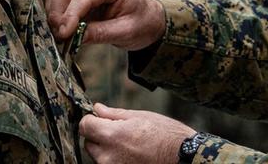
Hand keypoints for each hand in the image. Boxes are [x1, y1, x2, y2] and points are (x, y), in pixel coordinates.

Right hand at [46, 0, 165, 50]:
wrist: (148, 18)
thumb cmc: (142, 22)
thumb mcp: (126, 32)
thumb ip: (100, 33)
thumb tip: (72, 37)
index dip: (70, 15)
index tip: (63, 34)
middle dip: (57, 14)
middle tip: (58, 37)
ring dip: (54, 14)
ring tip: (60, 36)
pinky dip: (57, 14)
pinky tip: (62, 30)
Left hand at [81, 103, 195, 163]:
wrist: (183, 158)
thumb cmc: (165, 134)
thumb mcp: (140, 116)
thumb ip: (114, 114)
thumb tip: (97, 108)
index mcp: (111, 136)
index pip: (84, 126)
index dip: (91, 120)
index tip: (100, 118)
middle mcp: (107, 157)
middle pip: (89, 143)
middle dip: (99, 136)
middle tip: (120, 131)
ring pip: (99, 157)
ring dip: (108, 149)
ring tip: (130, 145)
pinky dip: (116, 160)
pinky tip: (133, 155)